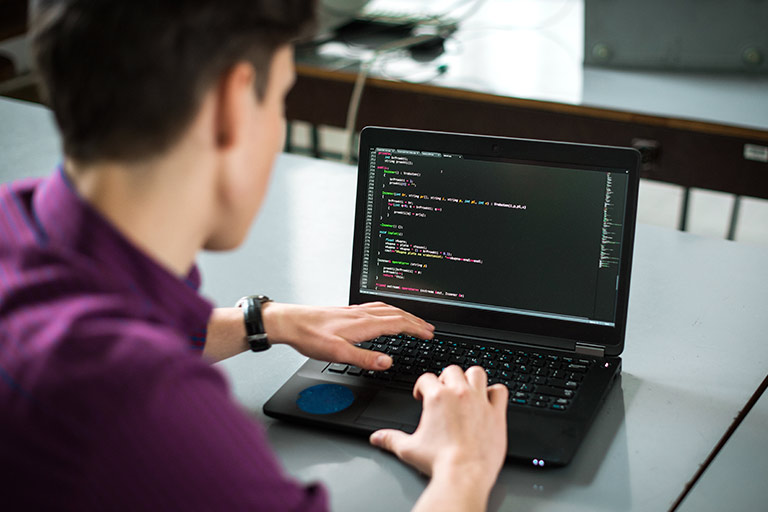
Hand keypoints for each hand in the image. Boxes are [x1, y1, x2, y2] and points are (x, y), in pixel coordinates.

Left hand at [262, 301, 433, 369]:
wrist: (290, 322)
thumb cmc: (310, 336)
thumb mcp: (338, 353)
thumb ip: (364, 358)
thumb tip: (387, 362)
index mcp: (363, 323)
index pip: (398, 324)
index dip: (416, 329)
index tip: (428, 334)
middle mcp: (361, 314)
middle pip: (396, 314)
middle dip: (415, 321)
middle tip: (429, 328)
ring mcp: (355, 311)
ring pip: (387, 309)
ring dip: (404, 315)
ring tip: (414, 321)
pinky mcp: (347, 311)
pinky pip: (376, 308)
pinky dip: (389, 311)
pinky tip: (385, 315)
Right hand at [369, 365, 507, 507]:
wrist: (464, 474)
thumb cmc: (439, 461)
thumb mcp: (408, 448)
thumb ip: (391, 438)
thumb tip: (377, 437)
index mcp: (436, 397)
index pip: (426, 378)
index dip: (422, 387)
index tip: (422, 396)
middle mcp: (458, 393)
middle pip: (451, 370)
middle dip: (445, 379)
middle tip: (443, 392)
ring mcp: (479, 401)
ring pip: (476, 372)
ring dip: (470, 378)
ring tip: (466, 389)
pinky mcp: (496, 412)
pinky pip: (500, 390)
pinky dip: (494, 392)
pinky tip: (488, 400)